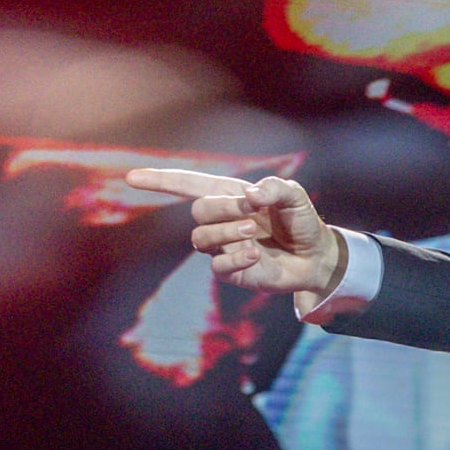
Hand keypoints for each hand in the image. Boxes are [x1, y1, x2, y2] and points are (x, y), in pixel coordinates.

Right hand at [125, 170, 345, 298]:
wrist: (317, 256)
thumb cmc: (301, 221)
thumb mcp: (294, 196)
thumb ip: (275, 188)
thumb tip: (251, 195)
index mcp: (229, 195)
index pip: (187, 185)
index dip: (160, 181)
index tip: (131, 177)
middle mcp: (221, 220)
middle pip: (199, 211)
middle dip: (224, 208)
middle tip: (253, 212)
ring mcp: (223, 246)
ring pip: (202, 238)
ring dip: (227, 232)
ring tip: (254, 233)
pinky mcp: (231, 272)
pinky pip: (218, 266)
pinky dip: (235, 259)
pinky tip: (255, 255)